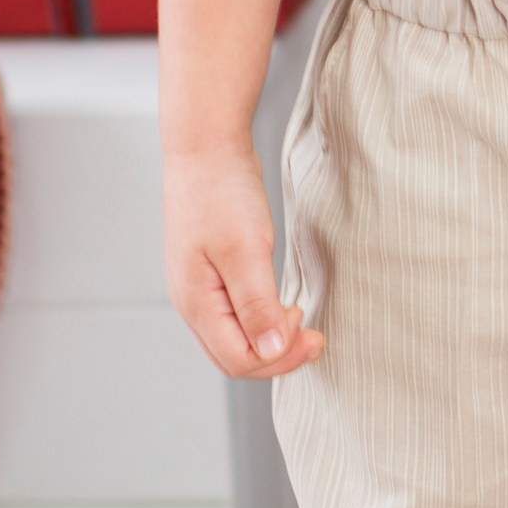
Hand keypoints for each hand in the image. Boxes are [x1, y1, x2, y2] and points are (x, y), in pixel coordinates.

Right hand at [164, 142, 320, 379]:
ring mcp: (198, 288)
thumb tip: (269, 352)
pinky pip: (233, 315)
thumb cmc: (221, 193)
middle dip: (277, 355)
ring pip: (232, 338)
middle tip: (316, 337)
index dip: (278, 357)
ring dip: (270, 339)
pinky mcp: (209, 272)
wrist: (205, 147)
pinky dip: (260, 319)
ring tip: (301, 321)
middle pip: (233, 356)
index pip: (237, 360)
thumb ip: (256, 305)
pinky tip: (280, 305)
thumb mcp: (245, 251)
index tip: (311, 332)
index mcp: (195, 303)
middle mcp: (191, 303)